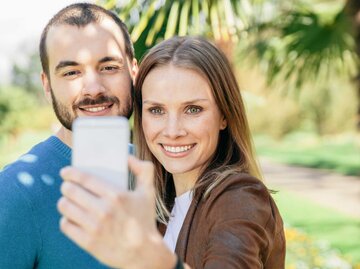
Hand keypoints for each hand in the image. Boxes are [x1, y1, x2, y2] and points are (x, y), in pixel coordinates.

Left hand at [58, 156, 175, 268]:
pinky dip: (66, 219)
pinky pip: (65, 225)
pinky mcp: (88, 242)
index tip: (66, 172)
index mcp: (116, 195)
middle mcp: (103, 210)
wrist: (143, 253)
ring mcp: (94, 227)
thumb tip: (128, 157)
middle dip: (66, 186)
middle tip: (67, 186)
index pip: (84, 178)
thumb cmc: (145, 220)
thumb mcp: (149, 192)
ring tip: (68, 200)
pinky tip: (72, 217)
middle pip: (70, 191)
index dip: (70, 173)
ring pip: (65, 207)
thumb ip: (144, 170)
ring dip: (64, 201)